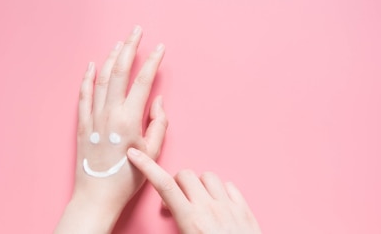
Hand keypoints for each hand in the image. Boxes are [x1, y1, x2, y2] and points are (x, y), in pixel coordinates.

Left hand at [55, 26, 167, 233]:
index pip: (143, 80)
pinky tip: (90, 65)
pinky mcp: (82, 124)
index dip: (152, 61)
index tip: (160, 48)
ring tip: (119, 43)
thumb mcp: (152, 152)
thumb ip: (159, 124)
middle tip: (137, 31)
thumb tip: (158, 101)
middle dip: (130, 47)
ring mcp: (93, 116)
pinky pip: (83, 95)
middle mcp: (109, 112)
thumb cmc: (128, 177)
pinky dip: (86, 78)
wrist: (97, 195)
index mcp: (129, 118)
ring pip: (101, 78)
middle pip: (120, 71)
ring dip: (110, 57)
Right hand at [127, 148, 261, 233]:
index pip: (164, 185)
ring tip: (198, 200)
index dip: (147, 166)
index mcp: (190, 220)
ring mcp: (229, 207)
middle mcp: (209, 209)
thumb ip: (174, 225)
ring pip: (208, 176)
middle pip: (185, 175)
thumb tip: (166, 211)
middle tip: (177, 200)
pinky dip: (221, 189)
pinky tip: (218, 202)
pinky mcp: (245, 210)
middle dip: (176, 182)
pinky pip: (230, 186)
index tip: (135, 154)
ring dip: (199, 184)